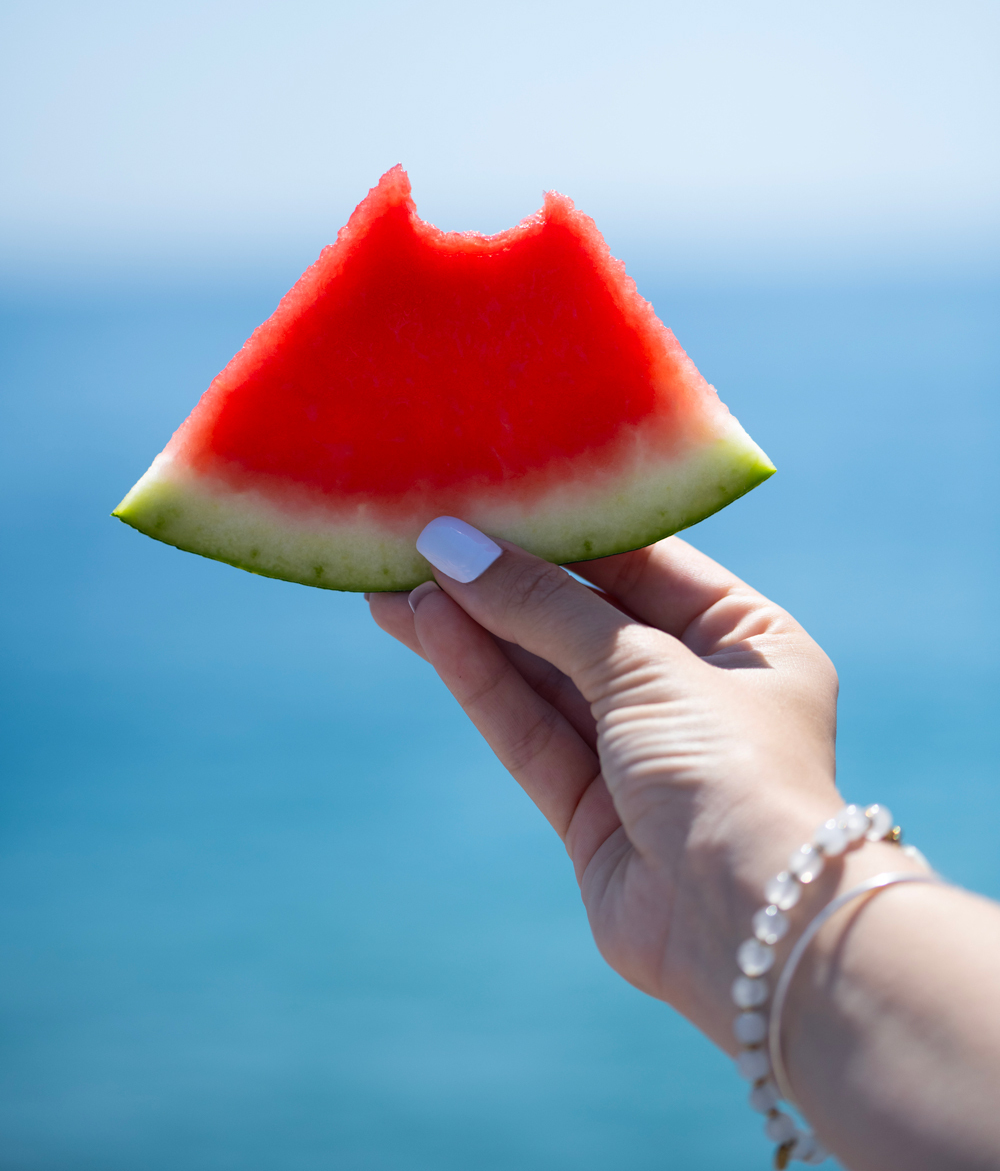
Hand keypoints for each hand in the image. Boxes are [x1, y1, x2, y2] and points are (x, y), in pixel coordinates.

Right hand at [368, 529, 843, 1047]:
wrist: (751, 930)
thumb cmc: (728, 770)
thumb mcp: (643, 665)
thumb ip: (544, 606)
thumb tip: (451, 546)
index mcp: (748, 639)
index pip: (644, 563)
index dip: (564, 528)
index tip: (488, 495)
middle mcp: (700, 690)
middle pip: (584, 619)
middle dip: (503, 581)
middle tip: (422, 538)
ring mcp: (644, 755)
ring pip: (545, 675)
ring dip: (474, 628)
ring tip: (395, 581)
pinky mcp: (594, 813)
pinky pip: (531, 729)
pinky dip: (480, 680)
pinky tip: (425, 630)